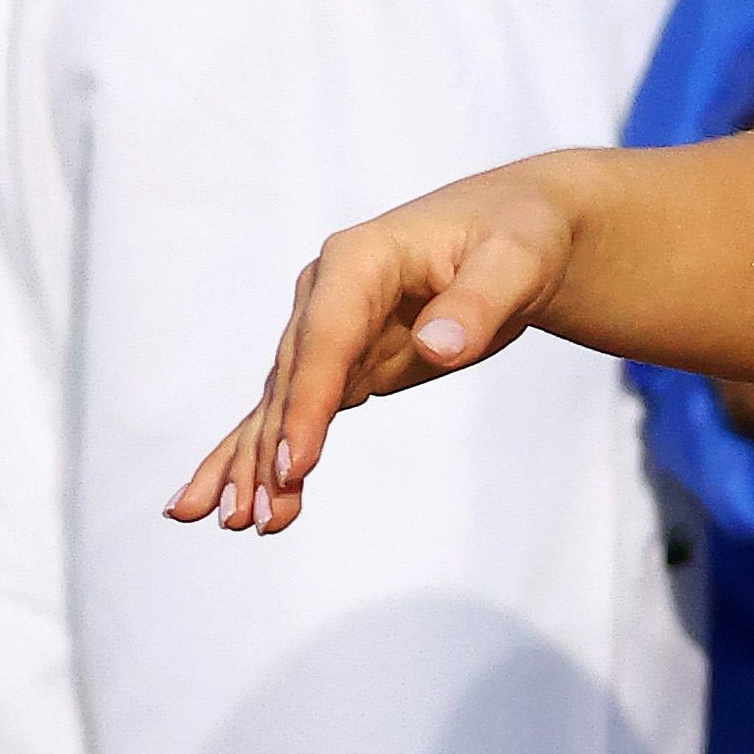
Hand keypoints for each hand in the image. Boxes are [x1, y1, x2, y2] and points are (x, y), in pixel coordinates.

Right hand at [168, 167, 585, 533]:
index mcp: (360, 260)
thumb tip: (440, 346)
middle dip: (270, 449)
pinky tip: (235, 502)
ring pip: (282, 403)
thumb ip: (479, 301)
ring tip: (235, 523)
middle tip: (249, 516)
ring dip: (255, 463)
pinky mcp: (341, 362)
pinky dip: (265, 454)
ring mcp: (327, 328)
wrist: (514, 230)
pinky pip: (295, 412)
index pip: (326, 339)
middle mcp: (327, 293)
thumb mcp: (516, 261)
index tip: (293, 466)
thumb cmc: (518, 237)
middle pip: (292, 379)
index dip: (307, 403)